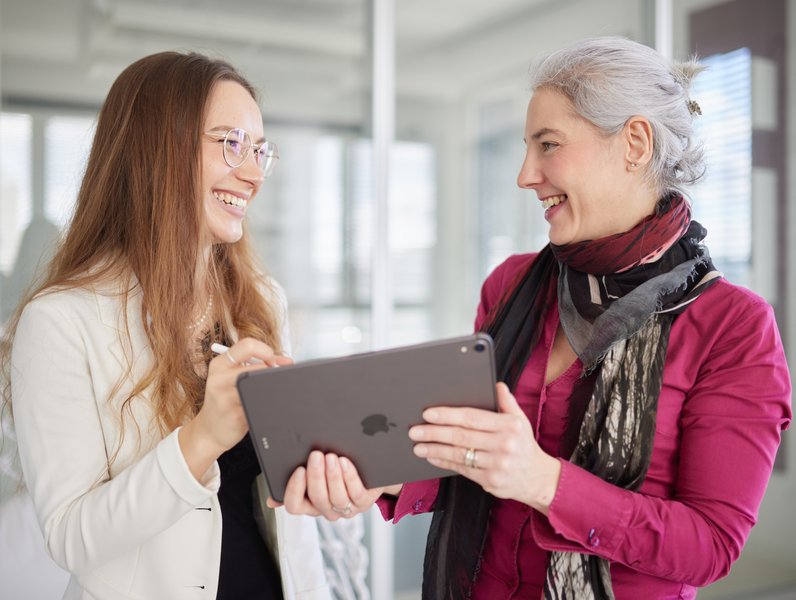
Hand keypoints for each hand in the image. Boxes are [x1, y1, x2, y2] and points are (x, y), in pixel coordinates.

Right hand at [179, 337, 291, 478]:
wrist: (209, 430)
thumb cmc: (225, 400)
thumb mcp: (232, 377)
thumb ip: (255, 365)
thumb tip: (286, 362)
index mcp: (219, 364)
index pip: (247, 345)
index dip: (266, 351)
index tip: (272, 361)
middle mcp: (219, 378)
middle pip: (257, 366)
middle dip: (273, 371)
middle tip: (276, 378)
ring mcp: (225, 398)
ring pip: (259, 386)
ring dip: (271, 388)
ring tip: (267, 393)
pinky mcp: (234, 415)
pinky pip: (259, 405)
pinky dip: (267, 404)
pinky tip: (262, 407)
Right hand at [267, 451, 385, 520]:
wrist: (365, 470)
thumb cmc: (332, 467)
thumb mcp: (312, 471)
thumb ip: (295, 476)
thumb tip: (271, 499)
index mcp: (308, 503)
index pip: (294, 505)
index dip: (295, 490)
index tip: (299, 470)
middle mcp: (326, 509)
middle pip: (317, 498)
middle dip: (316, 475)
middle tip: (316, 455)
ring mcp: (345, 509)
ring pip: (336, 497)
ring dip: (332, 476)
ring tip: (331, 456)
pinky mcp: (363, 503)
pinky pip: (355, 493)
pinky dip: (349, 477)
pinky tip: (345, 463)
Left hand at [408, 382, 560, 513]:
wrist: (537, 478)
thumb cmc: (523, 445)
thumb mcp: (520, 420)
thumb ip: (506, 402)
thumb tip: (496, 385)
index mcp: (510, 426)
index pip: (472, 417)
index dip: (448, 415)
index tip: (429, 413)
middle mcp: (504, 445)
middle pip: (462, 436)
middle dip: (435, 432)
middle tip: (415, 430)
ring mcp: (497, 464)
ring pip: (459, 454)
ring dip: (435, 449)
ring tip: (418, 445)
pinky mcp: (490, 481)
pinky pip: (462, 469)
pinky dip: (444, 462)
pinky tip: (432, 457)